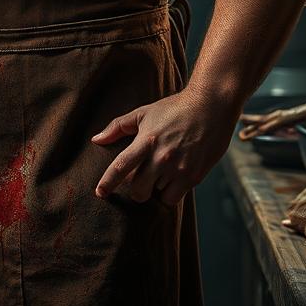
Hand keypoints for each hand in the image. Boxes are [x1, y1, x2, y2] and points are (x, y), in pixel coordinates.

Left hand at [91, 86, 238, 206]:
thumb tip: (96, 140)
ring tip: (162, 170)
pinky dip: (169, 192)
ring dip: (155, 188)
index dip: (108, 182)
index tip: (100, 193)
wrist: (210, 107)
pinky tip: (172, 178)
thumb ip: (118, 127)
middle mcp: (161, 157)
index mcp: (146, 140)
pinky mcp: (193, 176)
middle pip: (138, 190)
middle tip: (141, 178)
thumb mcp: (144, 112)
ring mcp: (178, 168)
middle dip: (135, 188)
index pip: (121, 166)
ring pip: (157, 195)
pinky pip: (174, 198)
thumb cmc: (174, 108)